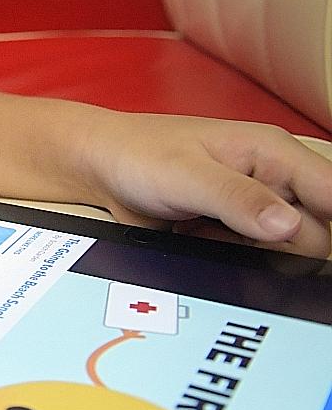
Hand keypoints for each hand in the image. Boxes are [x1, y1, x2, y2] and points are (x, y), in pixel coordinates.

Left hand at [83, 112, 331, 258]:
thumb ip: (238, 199)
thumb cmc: (138, 155)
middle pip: (317, 232)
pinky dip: (234, 257)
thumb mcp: (186, 175)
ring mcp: (257, 206)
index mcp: (274, 152)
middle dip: (282, 245)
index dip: (327, 222)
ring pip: (288, 249)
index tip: (292, 241)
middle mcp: (274, 179)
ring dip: (254, 253)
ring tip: (208, 231)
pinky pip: (257, 257)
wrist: (100, 169)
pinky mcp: (239, 228)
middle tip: (229, 231)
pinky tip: (202, 239)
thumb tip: (288, 225)